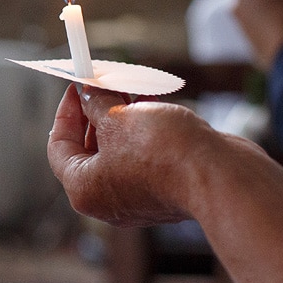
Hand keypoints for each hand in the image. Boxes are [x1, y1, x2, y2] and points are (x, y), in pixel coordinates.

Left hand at [47, 85, 225, 226]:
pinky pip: (146, 155)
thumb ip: (96, 103)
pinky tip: (153, 101)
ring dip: (123, 116)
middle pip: (90, 148)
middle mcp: (107, 200)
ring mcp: (138, 197)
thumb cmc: (163, 152)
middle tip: (103, 82)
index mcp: (84, 189)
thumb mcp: (117, 117)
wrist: (222, 178)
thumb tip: (88, 93)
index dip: (66, 112)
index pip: (59, 146)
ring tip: (130, 85)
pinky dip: (146, 129)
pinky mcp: (166, 190)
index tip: (77, 87)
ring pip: (121, 149)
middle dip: (96, 111)